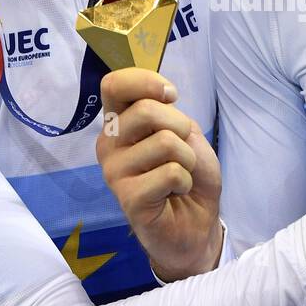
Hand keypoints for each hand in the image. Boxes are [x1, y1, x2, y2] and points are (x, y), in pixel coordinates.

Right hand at [96, 69, 222, 281]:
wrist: (196, 224)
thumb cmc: (188, 175)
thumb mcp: (186, 133)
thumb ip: (168, 112)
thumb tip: (161, 98)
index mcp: (119, 123)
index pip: (114, 85)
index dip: (146, 81)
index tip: (170, 95)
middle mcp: (109, 144)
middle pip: (146, 110)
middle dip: (181, 126)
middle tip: (183, 151)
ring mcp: (114, 172)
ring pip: (164, 142)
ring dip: (187, 159)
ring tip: (178, 176)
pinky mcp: (127, 198)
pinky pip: (170, 172)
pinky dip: (185, 181)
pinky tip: (174, 193)